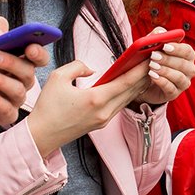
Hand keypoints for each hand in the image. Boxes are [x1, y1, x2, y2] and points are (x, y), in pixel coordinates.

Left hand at [0, 17, 48, 129]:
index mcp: (21, 59)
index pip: (39, 57)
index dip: (38, 53)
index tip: (29, 47)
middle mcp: (22, 79)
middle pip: (28, 72)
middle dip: (11, 63)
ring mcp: (15, 98)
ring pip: (18, 90)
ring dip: (1, 81)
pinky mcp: (5, 114)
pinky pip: (7, 109)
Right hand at [25, 57, 149, 157]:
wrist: (41, 136)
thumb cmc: (47, 107)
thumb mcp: (58, 78)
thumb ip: (78, 66)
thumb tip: (92, 69)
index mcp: (96, 99)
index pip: (126, 82)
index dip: (140, 69)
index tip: (150, 58)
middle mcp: (104, 111)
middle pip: (131, 91)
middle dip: (144, 75)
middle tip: (153, 60)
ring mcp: (104, 119)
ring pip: (127, 99)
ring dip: (137, 85)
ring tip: (145, 70)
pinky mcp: (101, 123)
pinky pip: (119, 105)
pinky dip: (127, 94)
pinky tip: (130, 85)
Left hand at [136, 31, 194, 106]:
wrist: (143, 81)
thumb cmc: (152, 60)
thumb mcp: (152, 46)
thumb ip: (156, 36)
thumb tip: (160, 32)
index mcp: (187, 56)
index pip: (188, 51)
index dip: (177, 49)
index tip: (165, 46)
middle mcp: (189, 70)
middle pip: (184, 65)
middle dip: (168, 60)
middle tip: (154, 56)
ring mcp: (183, 83)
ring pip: (179, 77)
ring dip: (165, 71)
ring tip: (151, 66)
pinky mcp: (174, 94)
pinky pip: (171, 89)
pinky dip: (162, 81)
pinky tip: (153, 76)